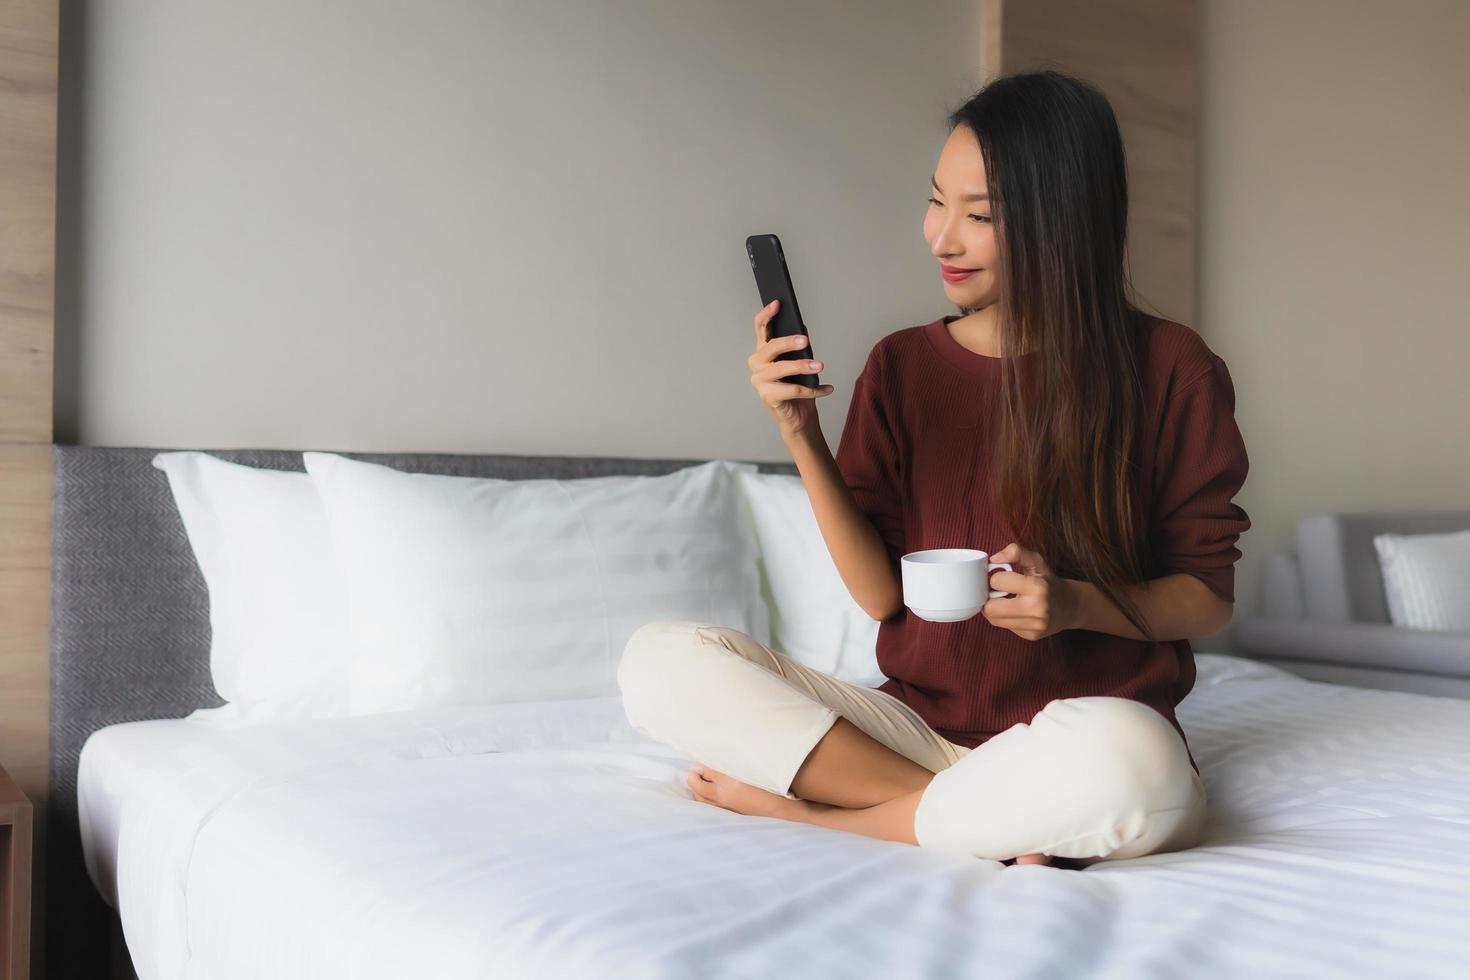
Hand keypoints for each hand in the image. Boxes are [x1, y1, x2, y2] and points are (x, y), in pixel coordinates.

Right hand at [748, 299, 833, 440]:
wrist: (797, 417)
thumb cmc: (796, 387)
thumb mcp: (799, 362)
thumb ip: (798, 347)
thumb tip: (803, 329)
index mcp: (763, 351)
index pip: (760, 328)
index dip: (767, 315)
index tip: (778, 303)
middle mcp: (757, 364)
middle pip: (770, 347)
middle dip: (788, 342)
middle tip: (805, 341)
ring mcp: (760, 381)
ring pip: (781, 369)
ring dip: (803, 367)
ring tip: (820, 365)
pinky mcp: (768, 397)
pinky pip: (793, 390)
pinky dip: (813, 390)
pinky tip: (827, 388)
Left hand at [981, 542, 1083, 640]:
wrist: (1070, 606)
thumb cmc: (1049, 581)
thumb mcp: (1036, 562)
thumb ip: (1016, 552)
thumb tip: (994, 559)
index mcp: (1037, 587)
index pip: (997, 582)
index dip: (996, 578)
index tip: (1003, 577)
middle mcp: (1036, 609)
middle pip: (990, 608)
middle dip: (990, 598)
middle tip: (998, 592)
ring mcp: (1034, 626)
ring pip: (994, 620)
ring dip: (994, 609)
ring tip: (1006, 601)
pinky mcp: (1031, 636)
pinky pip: (1005, 627)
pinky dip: (1005, 618)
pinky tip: (1015, 611)